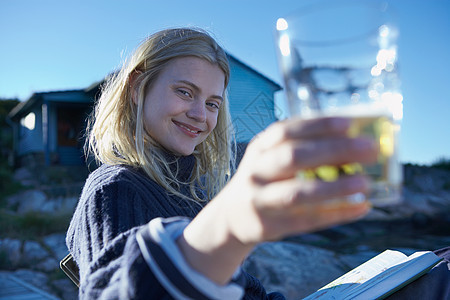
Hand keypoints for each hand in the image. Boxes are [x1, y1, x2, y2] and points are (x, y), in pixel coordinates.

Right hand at [223, 116, 376, 243]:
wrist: (232, 216)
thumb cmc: (264, 180)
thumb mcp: (270, 157)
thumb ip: (300, 148)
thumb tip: (352, 141)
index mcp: (260, 148)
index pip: (287, 131)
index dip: (318, 126)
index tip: (350, 124)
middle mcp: (256, 171)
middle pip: (294, 157)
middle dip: (334, 151)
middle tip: (369, 150)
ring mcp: (260, 200)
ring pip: (298, 194)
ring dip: (335, 187)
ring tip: (365, 183)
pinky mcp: (268, 226)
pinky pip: (306, 220)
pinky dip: (336, 214)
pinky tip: (360, 207)